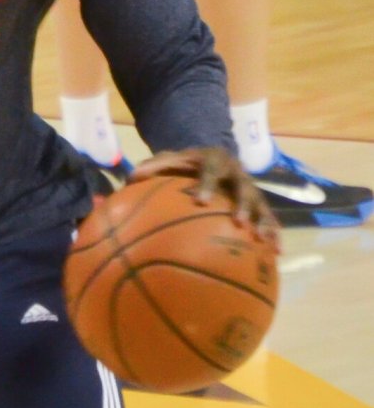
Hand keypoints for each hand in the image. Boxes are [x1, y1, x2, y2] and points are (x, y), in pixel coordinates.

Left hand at [130, 147, 280, 249]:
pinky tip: (277, 252)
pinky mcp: (257, 202)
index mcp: (213, 159)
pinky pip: (269, 218)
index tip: (201, 201)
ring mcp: (249, 188)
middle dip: (242, 204)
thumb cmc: (187, 162)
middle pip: (243, 187)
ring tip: (265, 241)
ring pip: (261, 204)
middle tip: (239, 223)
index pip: (210, 171)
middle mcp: (236, 172)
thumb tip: (130, 179)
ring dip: (264, 222)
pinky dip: (275, 233)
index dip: (207, 184)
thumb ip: (153, 167)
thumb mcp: (170, 159)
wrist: (212, 155)